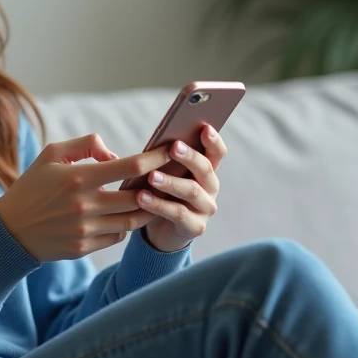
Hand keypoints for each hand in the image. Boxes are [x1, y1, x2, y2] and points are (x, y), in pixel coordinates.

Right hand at [0, 134, 172, 261]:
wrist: (9, 229)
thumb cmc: (33, 186)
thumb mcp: (52, 154)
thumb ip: (86, 144)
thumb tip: (115, 155)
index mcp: (78, 177)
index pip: (130, 166)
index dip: (155, 158)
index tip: (169, 152)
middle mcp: (84, 204)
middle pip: (139, 196)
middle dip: (159, 186)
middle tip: (171, 177)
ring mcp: (85, 229)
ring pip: (133, 220)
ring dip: (148, 209)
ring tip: (156, 198)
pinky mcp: (84, 248)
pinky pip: (117, 236)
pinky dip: (126, 225)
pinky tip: (128, 215)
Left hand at [136, 124, 227, 252]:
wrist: (157, 230)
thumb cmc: (157, 191)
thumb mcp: (161, 170)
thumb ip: (161, 155)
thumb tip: (151, 139)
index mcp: (205, 169)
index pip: (216, 152)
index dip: (213, 140)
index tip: (204, 128)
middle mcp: (210, 187)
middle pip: (206, 169)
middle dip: (190, 157)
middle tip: (173, 147)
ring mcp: (205, 208)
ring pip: (192, 191)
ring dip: (171, 182)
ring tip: (151, 176)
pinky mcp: (195, 227)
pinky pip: (178, 214)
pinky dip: (159, 205)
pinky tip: (141, 198)